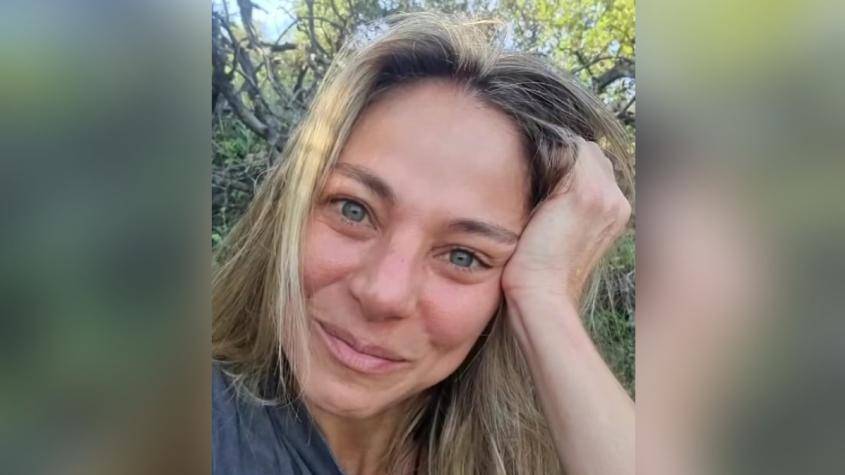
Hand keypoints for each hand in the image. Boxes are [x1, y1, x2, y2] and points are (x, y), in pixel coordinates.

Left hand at [502, 138, 630, 304]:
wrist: (541, 294)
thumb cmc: (540, 268)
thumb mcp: (561, 231)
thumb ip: (563, 204)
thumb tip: (545, 172)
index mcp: (616, 210)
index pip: (594, 163)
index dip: (566, 161)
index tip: (540, 166)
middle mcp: (617, 201)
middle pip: (588, 152)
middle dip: (561, 154)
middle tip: (531, 166)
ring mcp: (605, 196)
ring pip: (577, 148)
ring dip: (551, 153)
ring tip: (525, 167)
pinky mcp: (585, 194)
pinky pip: (567, 152)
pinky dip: (544, 155)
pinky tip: (523, 170)